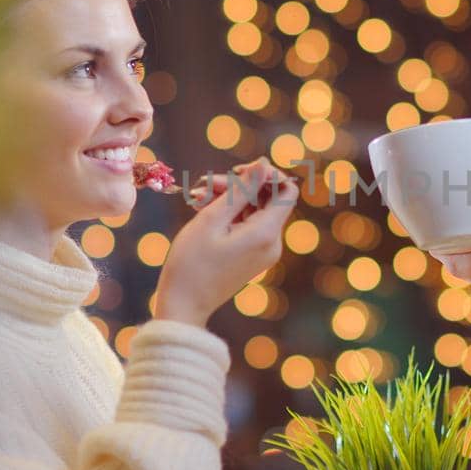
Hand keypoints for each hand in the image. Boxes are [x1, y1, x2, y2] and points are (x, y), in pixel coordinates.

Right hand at [154, 159, 297, 325]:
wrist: (183, 306)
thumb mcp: (213, 219)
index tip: (238, 170)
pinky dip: (229, 215)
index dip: (266, 174)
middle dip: (238, 185)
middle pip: (267, 198)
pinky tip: (202, 210)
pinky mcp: (253, 256)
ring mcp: (264, 251)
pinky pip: (248, 225)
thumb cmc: (192, 262)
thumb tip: (265, 163)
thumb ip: (242, 189)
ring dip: (228, 198)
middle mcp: (273, 243)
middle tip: (204, 185)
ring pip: (254, 210)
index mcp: (267, 233)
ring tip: (196, 198)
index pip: (286, 190)